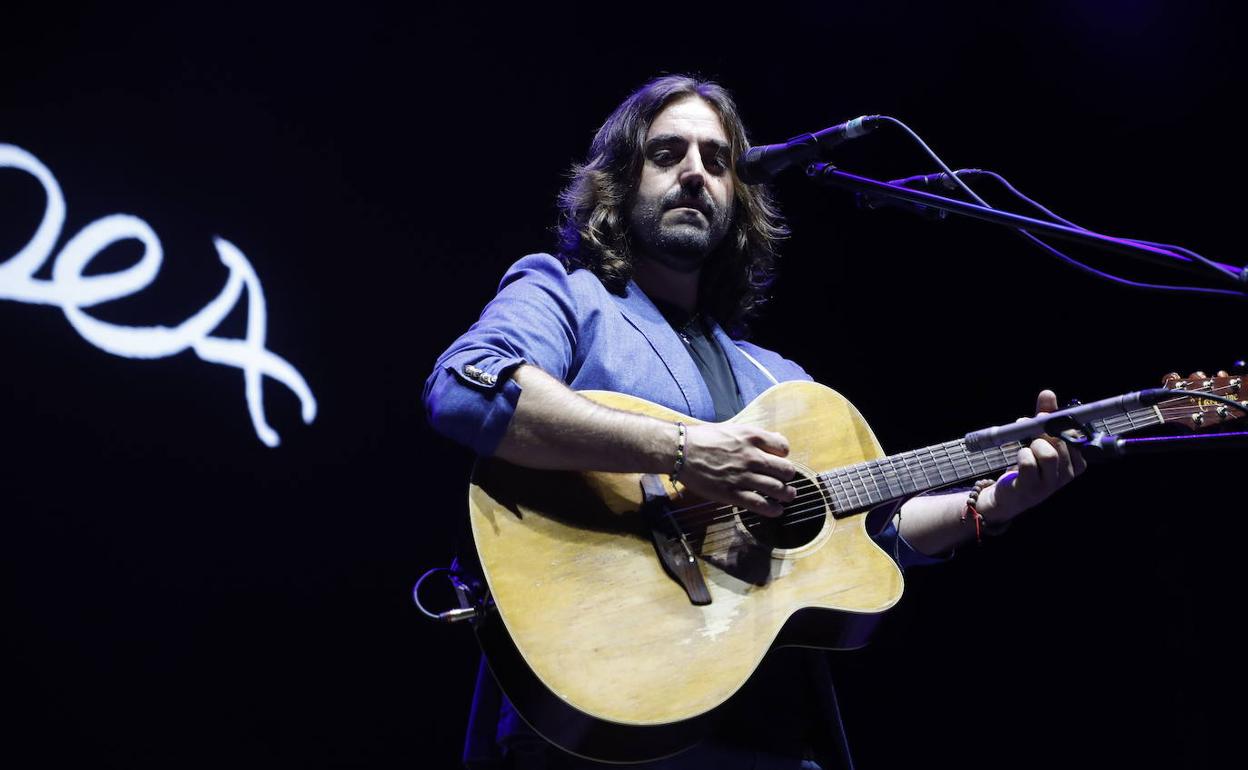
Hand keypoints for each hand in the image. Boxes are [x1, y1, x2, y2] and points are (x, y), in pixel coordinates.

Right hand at [676, 423, 796, 517]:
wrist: (681, 451)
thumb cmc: (704, 438)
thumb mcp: (733, 429)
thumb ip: (756, 436)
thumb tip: (777, 441)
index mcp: (752, 437)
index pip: (783, 448)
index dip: (784, 455)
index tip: (779, 460)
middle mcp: (751, 457)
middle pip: (785, 470)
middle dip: (788, 476)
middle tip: (786, 480)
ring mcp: (743, 476)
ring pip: (777, 489)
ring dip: (786, 494)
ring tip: (787, 496)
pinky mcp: (732, 493)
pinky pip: (760, 504)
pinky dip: (773, 509)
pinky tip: (776, 510)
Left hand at [975, 389, 1086, 524]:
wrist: (1007, 493)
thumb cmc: (1027, 463)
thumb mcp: (1036, 437)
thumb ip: (1044, 416)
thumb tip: (1048, 394)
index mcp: (1075, 461)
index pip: (1077, 437)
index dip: (1062, 423)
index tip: (1045, 415)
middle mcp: (1067, 474)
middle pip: (1061, 442)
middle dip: (1042, 430)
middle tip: (1029, 426)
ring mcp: (1050, 484)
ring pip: (1048, 454)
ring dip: (1032, 444)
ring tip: (1025, 447)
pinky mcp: (1031, 488)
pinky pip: (1029, 463)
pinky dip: (1021, 454)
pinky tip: (1018, 457)